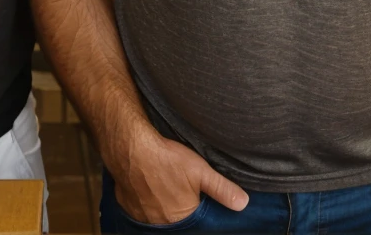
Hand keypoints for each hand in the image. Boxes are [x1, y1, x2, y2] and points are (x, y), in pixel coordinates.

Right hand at [112, 128, 247, 224]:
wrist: (131, 147)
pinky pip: (138, 209)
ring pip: (155, 215)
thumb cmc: (166, 159)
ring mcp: (141, 215)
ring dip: (161, 206)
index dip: (195, 210)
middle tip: (178, 189)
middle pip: (174, 220)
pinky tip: (147, 187)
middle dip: (178, 208)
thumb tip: (243, 204)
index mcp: (181, 217)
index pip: (193, 222)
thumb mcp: (200, 171)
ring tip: (164, 187)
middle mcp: (160, 222)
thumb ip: (222, 189)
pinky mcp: (126, 204)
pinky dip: (144, 202)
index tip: (194, 198)